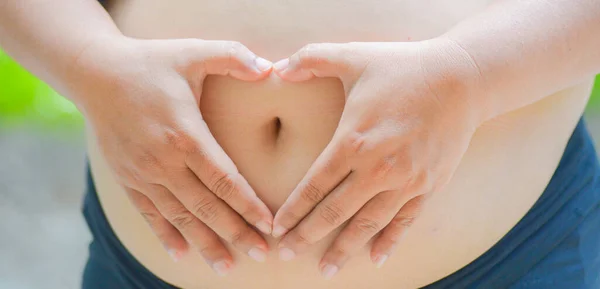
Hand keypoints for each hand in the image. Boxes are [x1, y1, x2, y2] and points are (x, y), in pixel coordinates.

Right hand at [70, 37, 274, 275]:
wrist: (95, 74)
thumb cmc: (150, 62)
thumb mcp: (191, 51)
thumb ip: (232, 57)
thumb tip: (271, 69)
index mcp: (185, 134)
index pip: (225, 180)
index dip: (249, 206)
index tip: (271, 226)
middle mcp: (164, 161)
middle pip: (207, 207)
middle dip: (236, 233)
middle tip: (262, 254)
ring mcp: (143, 173)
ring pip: (179, 217)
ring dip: (205, 243)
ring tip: (228, 266)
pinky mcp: (128, 178)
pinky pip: (149, 213)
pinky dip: (166, 235)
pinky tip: (180, 253)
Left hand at [271, 40, 483, 277]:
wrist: (463, 78)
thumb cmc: (403, 66)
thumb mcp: (353, 56)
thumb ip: (310, 59)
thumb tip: (274, 68)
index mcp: (354, 140)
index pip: (315, 186)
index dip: (293, 211)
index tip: (276, 229)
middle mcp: (378, 168)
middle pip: (335, 212)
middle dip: (307, 236)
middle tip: (286, 254)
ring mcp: (406, 181)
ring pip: (368, 225)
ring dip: (344, 249)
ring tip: (326, 270)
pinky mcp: (429, 186)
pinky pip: (404, 222)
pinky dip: (389, 242)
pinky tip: (374, 259)